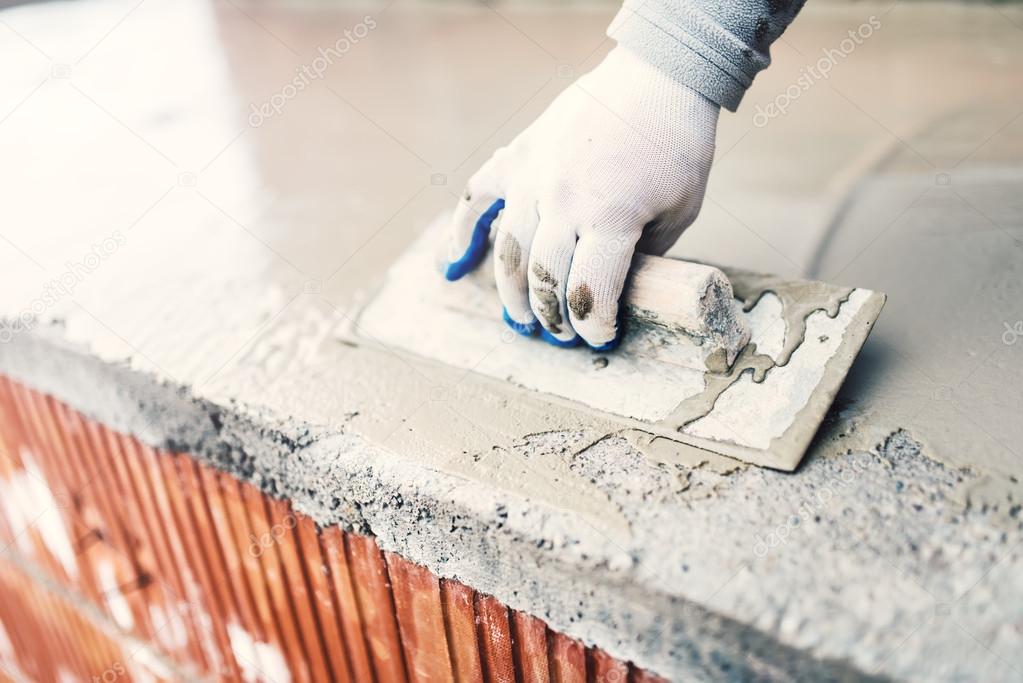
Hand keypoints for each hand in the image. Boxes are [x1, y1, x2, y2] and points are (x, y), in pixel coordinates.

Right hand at [444, 47, 718, 348]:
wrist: (657, 75)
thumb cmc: (677, 144)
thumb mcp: (681, 209)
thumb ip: (646, 254)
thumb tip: (619, 290)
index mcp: (612, 216)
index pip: (589, 293)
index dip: (593, 326)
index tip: (599, 338)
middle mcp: (564, 200)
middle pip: (543, 279)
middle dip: (551, 318)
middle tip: (560, 335)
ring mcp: (534, 176)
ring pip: (507, 251)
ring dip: (511, 294)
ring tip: (521, 318)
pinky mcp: (518, 155)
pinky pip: (476, 198)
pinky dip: (462, 233)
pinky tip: (454, 265)